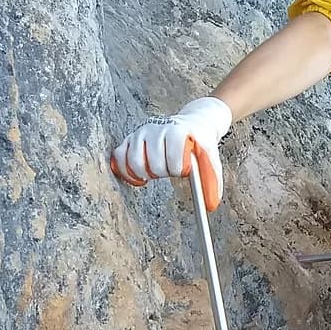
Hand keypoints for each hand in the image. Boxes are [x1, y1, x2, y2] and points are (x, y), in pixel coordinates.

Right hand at [111, 97, 232, 211]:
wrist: (194, 123)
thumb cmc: (200, 143)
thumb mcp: (210, 157)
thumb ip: (211, 180)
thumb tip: (210, 205)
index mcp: (177, 131)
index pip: (172, 158)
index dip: (178, 169)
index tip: (183, 170)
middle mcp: (157, 129)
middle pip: (153, 163)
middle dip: (164, 172)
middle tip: (171, 170)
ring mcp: (141, 132)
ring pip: (134, 162)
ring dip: (146, 174)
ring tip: (157, 172)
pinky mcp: (129, 138)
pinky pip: (119, 157)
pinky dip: (127, 171)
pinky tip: (140, 176)